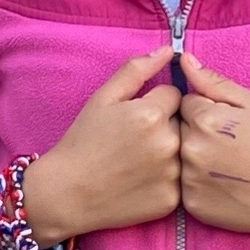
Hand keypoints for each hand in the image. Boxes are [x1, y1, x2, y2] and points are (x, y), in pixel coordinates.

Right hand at [22, 42, 181, 247]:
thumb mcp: (103, 97)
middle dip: (166, 125)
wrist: (65, 195)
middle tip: (137, 141)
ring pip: (185, 150)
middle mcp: (168, 143)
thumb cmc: (82, 142)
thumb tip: (168, 50)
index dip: (155, 103)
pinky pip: (181, 179)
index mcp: (153, 114)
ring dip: (171, 151)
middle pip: (184, 122)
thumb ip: (137, 69)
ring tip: (139, 161)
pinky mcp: (172, 200)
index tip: (135, 118)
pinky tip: (142, 181)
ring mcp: (172, 174)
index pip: (174, 94)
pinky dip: (167, 178)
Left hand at [177, 51, 249, 241]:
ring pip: (177, 156)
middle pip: (178, 129)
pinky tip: (218, 182)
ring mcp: (188, 179)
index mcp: (205, 119)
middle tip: (224, 143)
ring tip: (222, 163)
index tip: (224, 122)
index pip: (185, 102)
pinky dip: (196, 181)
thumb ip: (214, 82)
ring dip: (193, 156)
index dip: (205, 109)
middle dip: (196, 131)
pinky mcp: (189, 203)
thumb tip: (184, 60)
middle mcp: (190, 149)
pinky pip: (182, 184)